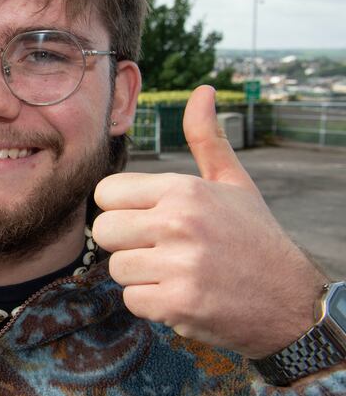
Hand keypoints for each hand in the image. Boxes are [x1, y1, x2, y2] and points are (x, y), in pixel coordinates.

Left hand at [93, 85, 326, 357]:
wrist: (291, 301)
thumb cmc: (254, 237)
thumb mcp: (232, 183)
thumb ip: (206, 138)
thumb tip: (200, 91)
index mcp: (183, 189)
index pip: (106, 192)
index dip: (122, 208)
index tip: (147, 219)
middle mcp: (178, 223)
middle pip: (104, 230)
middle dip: (126, 243)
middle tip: (160, 249)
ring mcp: (178, 265)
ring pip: (117, 267)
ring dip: (141, 276)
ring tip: (176, 272)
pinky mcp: (178, 304)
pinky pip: (132, 300)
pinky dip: (152, 304)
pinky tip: (181, 295)